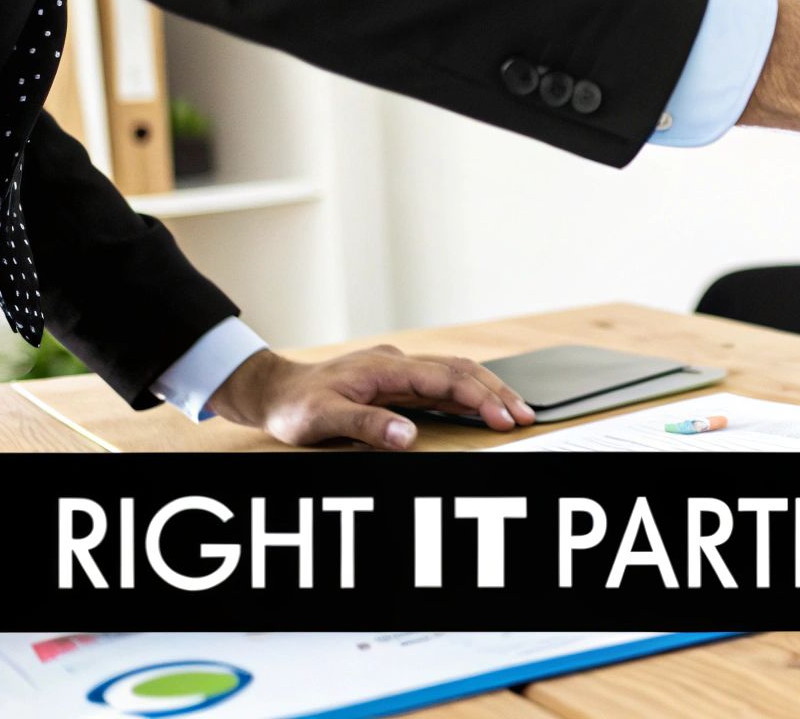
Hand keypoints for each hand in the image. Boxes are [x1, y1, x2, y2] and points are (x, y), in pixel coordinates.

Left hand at [205, 344, 535, 448]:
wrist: (274, 390)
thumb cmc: (295, 407)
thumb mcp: (323, 420)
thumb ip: (368, 426)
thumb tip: (410, 435)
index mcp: (386, 368)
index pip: (447, 379)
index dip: (480, 398)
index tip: (504, 419)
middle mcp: (397, 363)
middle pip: (461, 370)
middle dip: (497, 392)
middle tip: (525, 417)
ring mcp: (398, 370)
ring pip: (456, 372)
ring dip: (488, 391)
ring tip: (515, 412)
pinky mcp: (397, 380)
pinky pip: (443, 381)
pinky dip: (469, 393)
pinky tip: (482, 407)